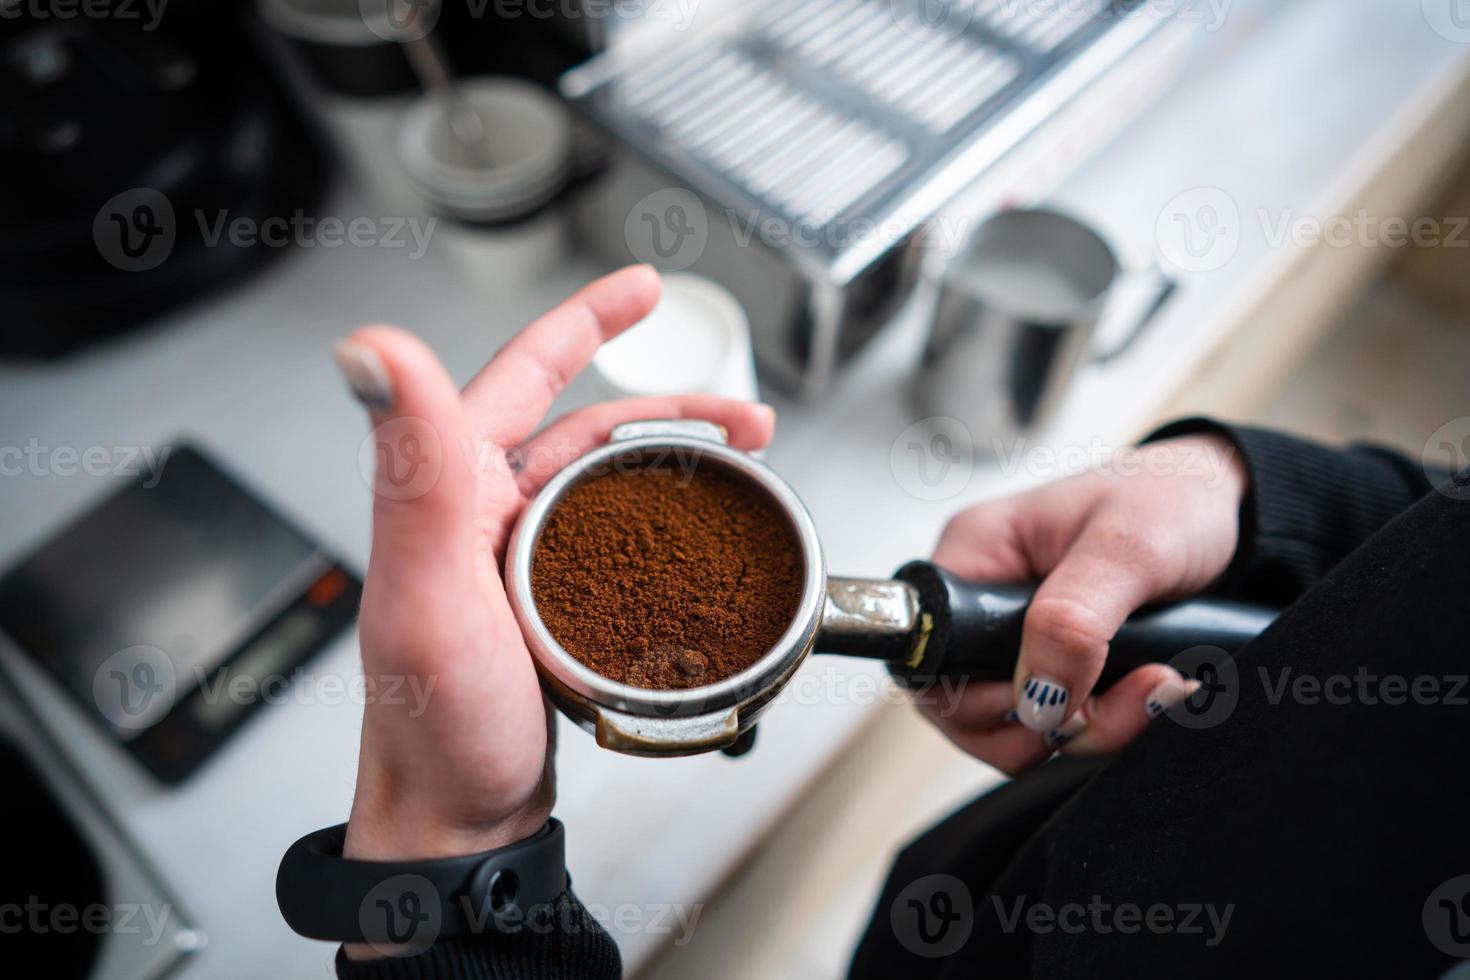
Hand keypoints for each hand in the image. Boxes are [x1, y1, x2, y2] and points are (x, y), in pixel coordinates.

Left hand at [334, 267, 774, 865]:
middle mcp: (482, 510)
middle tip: (741, 412)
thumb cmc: (435, 727)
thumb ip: (412, 469)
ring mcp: (519, 556)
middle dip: (671, 406)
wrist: (457, 821)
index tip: (642, 288)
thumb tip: (370, 348)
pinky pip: (617, 535)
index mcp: (451, 488)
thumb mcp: (430, 592)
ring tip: (741, 463)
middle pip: (587, 424)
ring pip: (610, 477)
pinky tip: (700, 532)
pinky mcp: (550, 599)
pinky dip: (666, 519)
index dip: (586, 322)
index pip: (523, 373)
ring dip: (678, 460)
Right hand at [917, 434, 1246, 772]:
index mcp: (977, 556)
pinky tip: (1160, 690)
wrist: (1233, 507)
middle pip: (968, 709)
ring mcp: (1023, 640)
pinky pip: (1065, 723)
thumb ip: (1075, 618)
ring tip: (1160, 685)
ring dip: (1096, 727)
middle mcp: (987, 603)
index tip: (1052, 698)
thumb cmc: (1174, 496)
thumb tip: (1038, 696)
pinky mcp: (1065, 666)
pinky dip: (1114, 723)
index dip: (978, 699)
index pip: (928, 653)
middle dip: (1052, 724)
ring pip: (1022, 728)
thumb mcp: (1129, 545)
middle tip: (1132, 695)